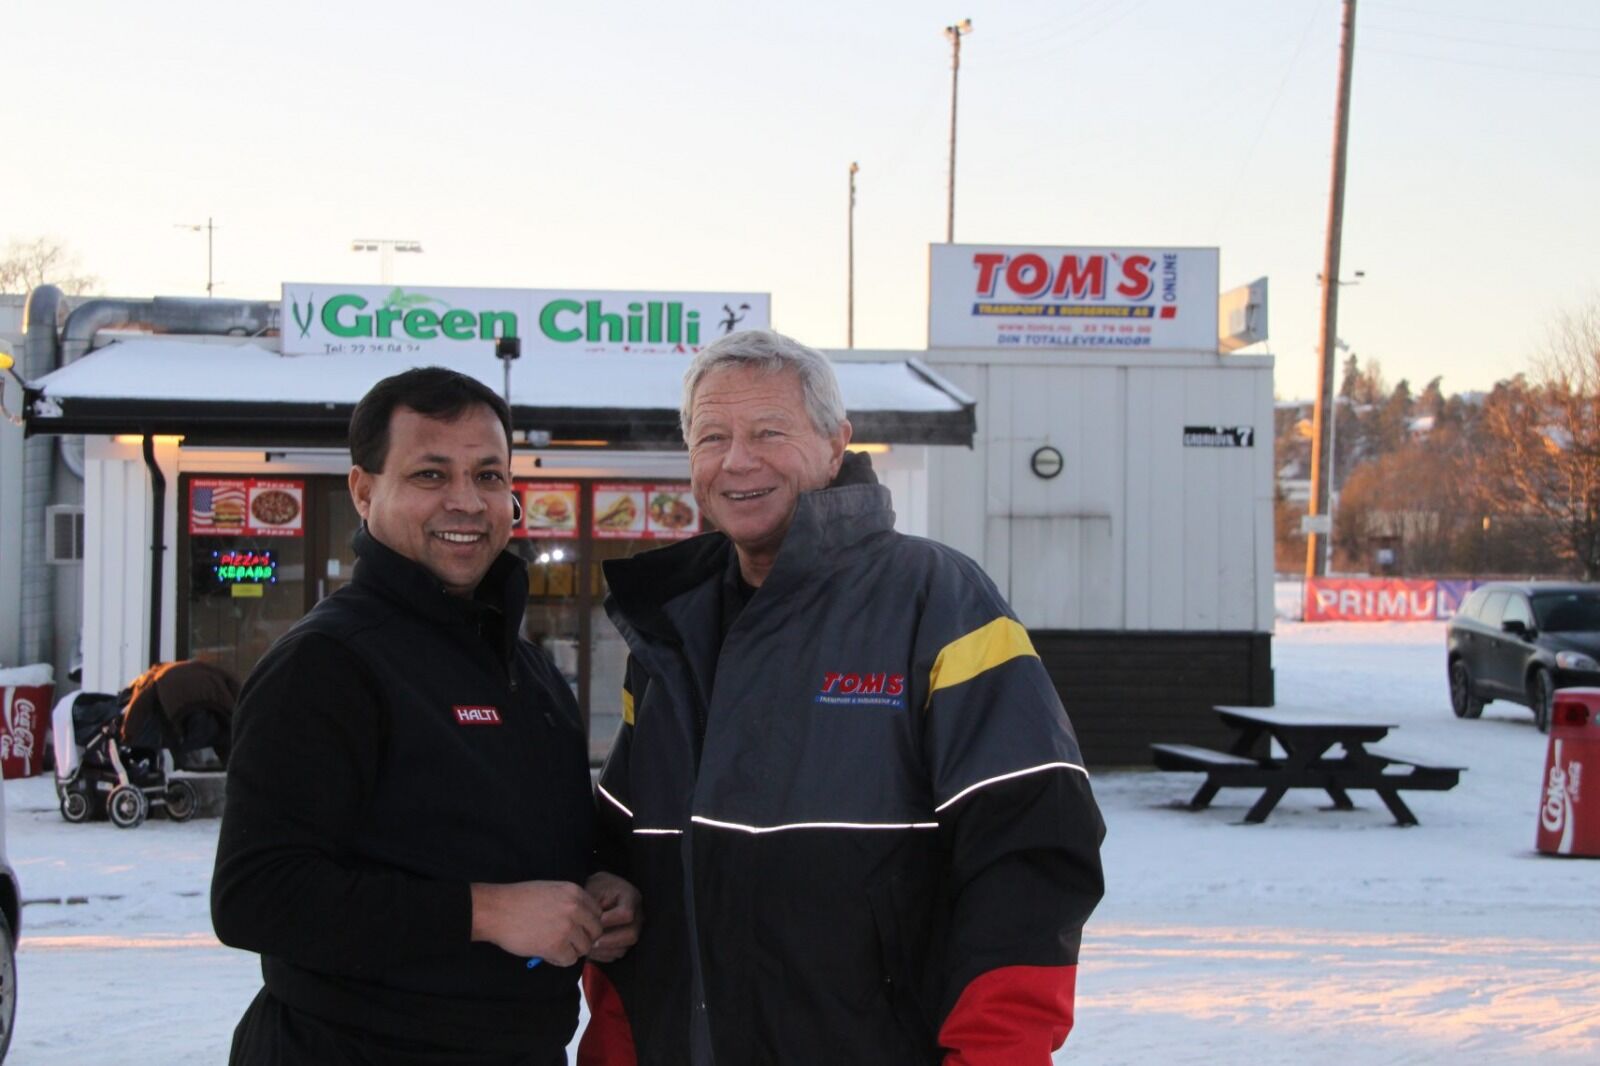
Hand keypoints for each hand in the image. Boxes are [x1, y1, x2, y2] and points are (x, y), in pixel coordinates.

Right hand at [469, 880, 602, 965]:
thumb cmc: (519, 900)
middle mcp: (575, 908)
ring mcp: (567, 927)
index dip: (588, 923)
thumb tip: (584, 920)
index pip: (597, 912)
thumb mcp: (551, 890)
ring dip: (572, 950)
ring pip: (585, 948)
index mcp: (575, 892)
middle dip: (584, 938)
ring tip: (554, 947)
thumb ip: (570, 902)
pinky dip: (559, 960)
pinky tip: (546, 954)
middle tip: (568, 942)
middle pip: (596, 931)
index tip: (577, 929)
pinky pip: (569, 960)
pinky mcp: (556, 946)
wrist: (496, 910)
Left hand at [585, 870, 643, 962]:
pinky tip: (591, 950)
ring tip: (588, 947)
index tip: (593, 922)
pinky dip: (604, 955)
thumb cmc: (596, 889)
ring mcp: (635, 929)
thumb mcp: (594, 890)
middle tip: (591, 941)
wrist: (600, 893)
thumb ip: (594, 905)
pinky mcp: (627, 941)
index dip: (609, 921)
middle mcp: (638, 914)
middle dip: (609, 940)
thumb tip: (594, 925)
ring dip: (605, 950)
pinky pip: (618, 953)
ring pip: (625, 947)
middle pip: (631, 934)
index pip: (626, 914)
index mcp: (631, 897)